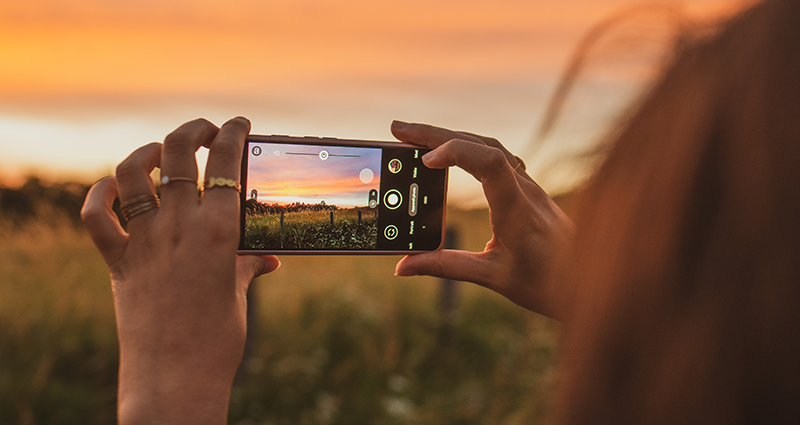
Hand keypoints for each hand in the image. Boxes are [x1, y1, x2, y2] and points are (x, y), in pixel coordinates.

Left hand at [81, 118, 279, 423]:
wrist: (175, 378)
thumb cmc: (218, 340)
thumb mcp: (239, 295)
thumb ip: (248, 266)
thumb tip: (268, 258)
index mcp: (219, 231)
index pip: (227, 163)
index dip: (234, 133)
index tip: (239, 123)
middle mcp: (178, 227)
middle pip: (177, 152)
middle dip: (194, 129)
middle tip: (205, 131)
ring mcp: (143, 242)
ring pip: (130, 174)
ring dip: (145, 153)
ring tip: (159, 152)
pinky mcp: (117, 262)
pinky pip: (95, 217)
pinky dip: (98, 195)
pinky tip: (112, 188)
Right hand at [391, 121, 572, 317]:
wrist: (592, 280)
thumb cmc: (548, 282)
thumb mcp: (493, 277)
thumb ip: (447, 267)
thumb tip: (403, 266)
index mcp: (518, 211)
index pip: (491, 163)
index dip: (457, 152)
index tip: (426, 160)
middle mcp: (525, 190)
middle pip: (482, 145)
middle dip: (436, 134)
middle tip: (397, 129)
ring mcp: (528, 185)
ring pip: (488, 146)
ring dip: (450, 136)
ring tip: (412, 137)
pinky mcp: (526, 188)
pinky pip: (495, 156)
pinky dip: (466, 147)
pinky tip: (447, 150)